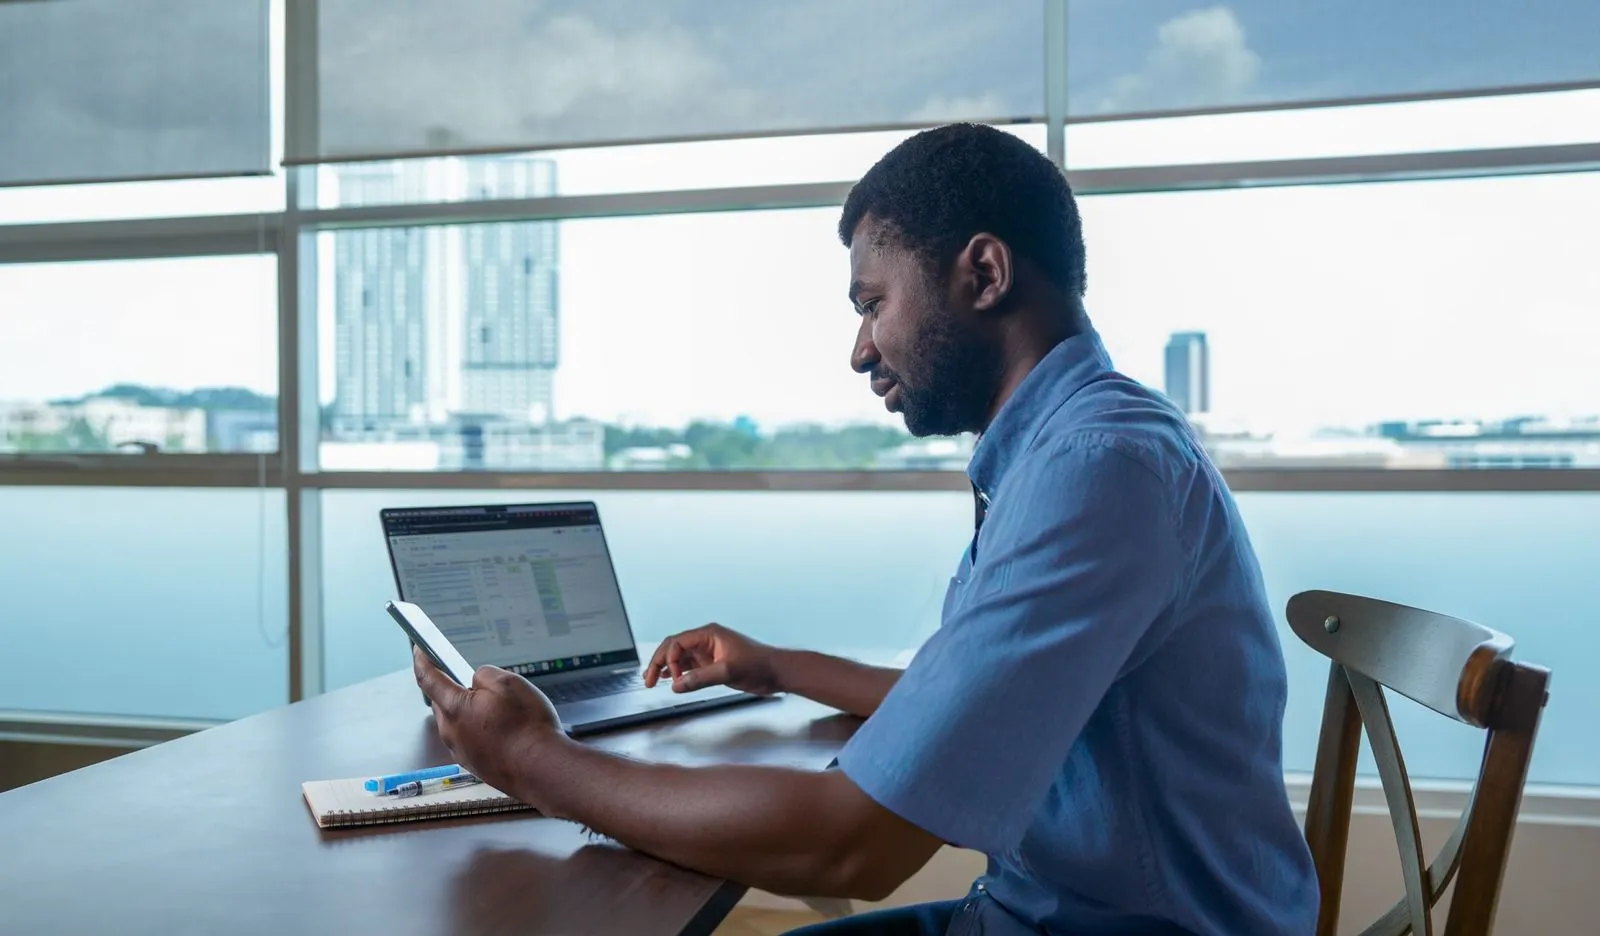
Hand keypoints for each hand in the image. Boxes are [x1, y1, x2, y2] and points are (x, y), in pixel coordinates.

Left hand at [412, 646, 567, 801]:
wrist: (542, 769)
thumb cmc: (527, 727)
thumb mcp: (508, 682)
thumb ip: (484, 675)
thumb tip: (477, 682)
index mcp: (455, 708)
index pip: (428, 679)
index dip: (422, 661)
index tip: (419, 652)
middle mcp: (452, 733)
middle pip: (442, 703)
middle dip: (452, 689)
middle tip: (472, 681)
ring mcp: (463, 753)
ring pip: (457, 724)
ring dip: (469, 713)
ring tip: (498, 709)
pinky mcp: (476, 766)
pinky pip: (471, 741)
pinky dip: (480, 732)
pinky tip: (504, 731)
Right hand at [643, 624, 781, 694]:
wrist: (776, 672)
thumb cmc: (759, 664)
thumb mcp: (728, 671)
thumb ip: (701, 678)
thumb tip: (677, 685)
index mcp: (708, 634)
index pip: (677, 642)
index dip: (669, 659)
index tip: (672, 678)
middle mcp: (705, 640)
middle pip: (673, 647)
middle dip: (659, 662)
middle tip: (648, 679)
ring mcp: (708, 652)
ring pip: (678, 657)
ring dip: (665, 667)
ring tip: (652, 680)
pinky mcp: (712, 664)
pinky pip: (688, 666)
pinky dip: (677, 673)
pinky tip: (670, 680)